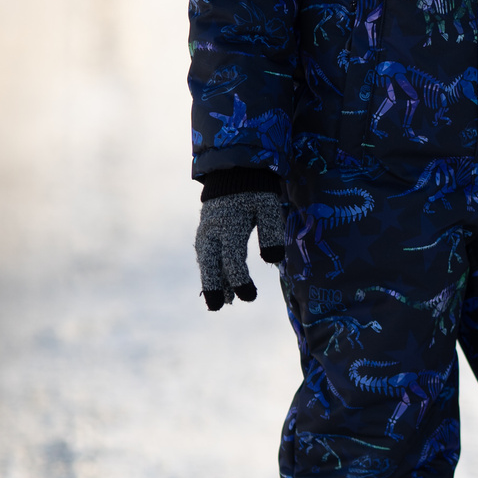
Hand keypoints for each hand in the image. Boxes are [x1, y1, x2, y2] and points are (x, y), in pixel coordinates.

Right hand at [195, 191, 285, 310]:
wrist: (234, 170)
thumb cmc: (255, 189)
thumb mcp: (268, 205)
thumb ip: (270, 231)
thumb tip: (272, 261)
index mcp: (229, 224)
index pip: (233, 260)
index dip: (241, 280)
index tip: (250, 297)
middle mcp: (212, 230)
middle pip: (209, 263)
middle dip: (213, 286)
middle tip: (217, 307)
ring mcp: (206, 231)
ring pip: (206, 260)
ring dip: (212, 280)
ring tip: (221, 301)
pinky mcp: (205, 231)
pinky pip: (205, 254)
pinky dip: (210, 269)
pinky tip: (217, 283)